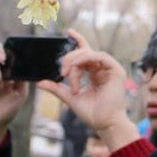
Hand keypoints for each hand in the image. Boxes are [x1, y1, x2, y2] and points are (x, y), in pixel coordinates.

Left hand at [38, 30, 138, 151]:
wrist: (104, 124)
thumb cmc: (92, 113)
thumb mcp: (70, 98)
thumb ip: (57, 88)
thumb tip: (40, 82)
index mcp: (95, 74)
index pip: (86, 53)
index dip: (78, 41)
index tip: (68, 32)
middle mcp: (103, 69)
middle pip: (84, 53)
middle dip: (69, 58)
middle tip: (61, 71)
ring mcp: (111, 69)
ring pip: (90, 54)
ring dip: (76, 61)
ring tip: (67, 74)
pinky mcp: (116, 71)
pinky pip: (101, 56)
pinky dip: (87, 59)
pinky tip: (78, 68)